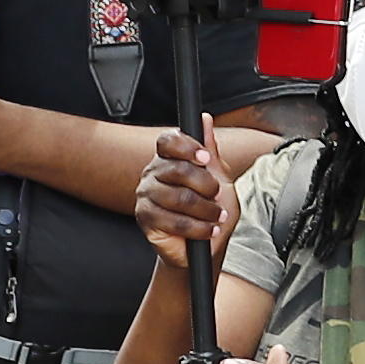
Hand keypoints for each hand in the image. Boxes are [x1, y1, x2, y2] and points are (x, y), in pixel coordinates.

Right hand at [134, 127, 233, 265]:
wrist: (207, 244)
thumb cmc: (212, 210)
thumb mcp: (218, 177)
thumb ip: (210, 149)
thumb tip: (205, 119)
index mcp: (168, 158)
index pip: (168, 141)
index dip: (187, 147)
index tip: (205, 158)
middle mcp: (153, 173)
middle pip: (177, 169)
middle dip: (206, 185)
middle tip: (217, 196)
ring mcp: (146, 195)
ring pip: (178, 197)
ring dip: (206, 210)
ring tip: (216, 217)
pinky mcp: (146, 218)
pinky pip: (173, 220)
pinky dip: (197, 227)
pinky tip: (208, 230)